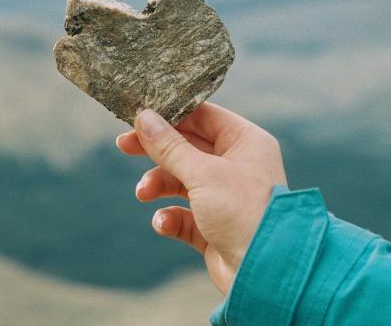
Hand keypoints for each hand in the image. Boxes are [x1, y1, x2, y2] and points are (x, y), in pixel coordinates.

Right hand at [116, 102, 285, 294]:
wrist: (266, 275)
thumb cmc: (243, 213)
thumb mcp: (203, 173)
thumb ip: (170, 146)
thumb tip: (143, 118)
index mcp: (245, 142)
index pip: (202, 117)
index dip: (170, 115)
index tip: (138, 117)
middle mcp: (236, 165)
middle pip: (187, 147)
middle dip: (156, 151)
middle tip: (124, 145)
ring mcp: (224, 196)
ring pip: (181, 180)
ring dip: (159, 185)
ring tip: (144, 193)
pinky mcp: (213, 225)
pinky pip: (183, 213)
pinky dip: (170, 217)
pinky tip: (164, 223)